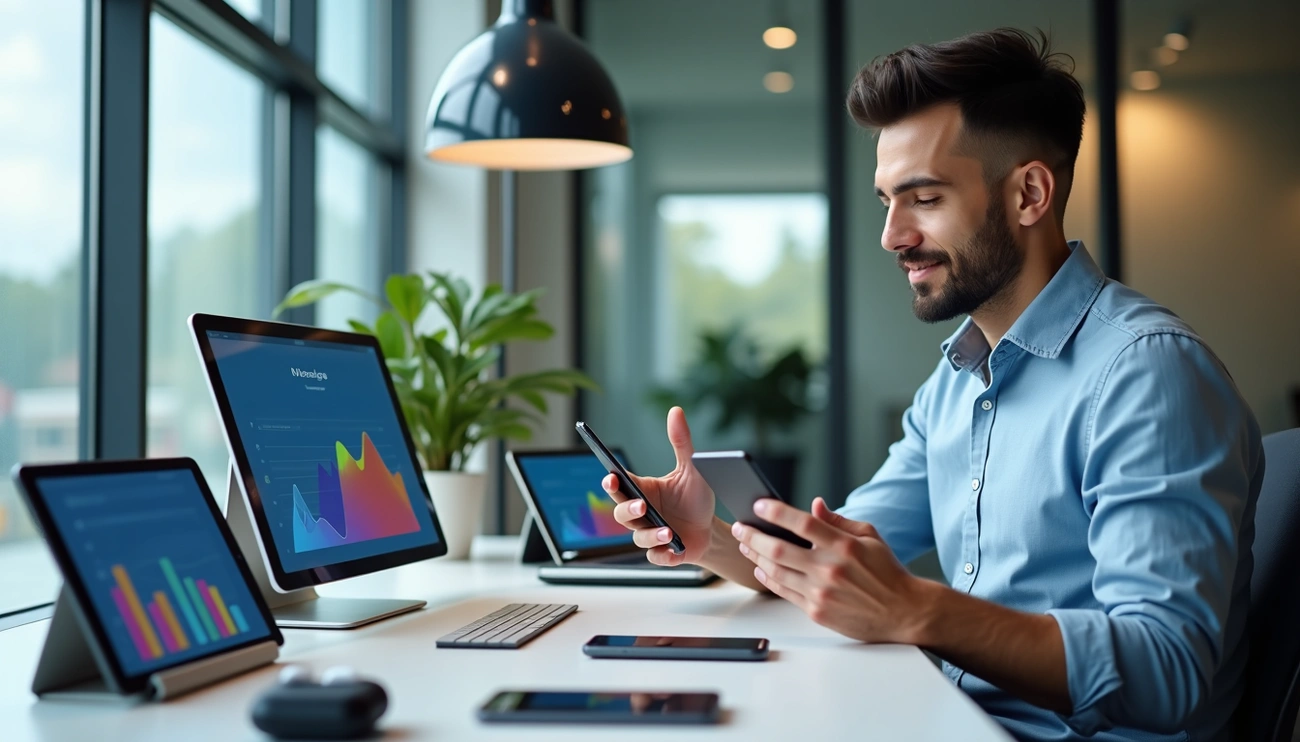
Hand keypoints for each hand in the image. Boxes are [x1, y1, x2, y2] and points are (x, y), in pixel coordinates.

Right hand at [602, 407, 715, 565]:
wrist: (712, 528)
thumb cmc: (696, 498)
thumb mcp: (693, 468)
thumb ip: (681, 443)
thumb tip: (676, 411)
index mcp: (644, 489)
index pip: (620, 484)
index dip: (612, 481)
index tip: (610, 475)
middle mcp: (642, 512)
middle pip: (621, 512)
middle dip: (627, 509)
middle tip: (641, 505)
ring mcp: (650, 534)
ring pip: (637, 537)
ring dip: (650, 534)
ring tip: (667, 531)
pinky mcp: (662, 552)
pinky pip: (655, 557)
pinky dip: (662, 555)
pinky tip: (673, 550)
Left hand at [732, 497, 935, 643]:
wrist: (903, 612)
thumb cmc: (887, 572)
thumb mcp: (870, 537)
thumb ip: (838, 521)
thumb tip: (814, 505)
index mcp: (844, 545)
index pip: (802, 523)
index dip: (776, 512)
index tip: (759, 505)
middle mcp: (830, 569)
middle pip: (779, 548)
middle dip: (753, 536)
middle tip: (740, 527)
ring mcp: (822, 592)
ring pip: (776, 571)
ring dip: (755, 557)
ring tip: (745, 546)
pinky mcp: (817, 611)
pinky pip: (784, 592)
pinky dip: (768, 579)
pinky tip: (760, 569)